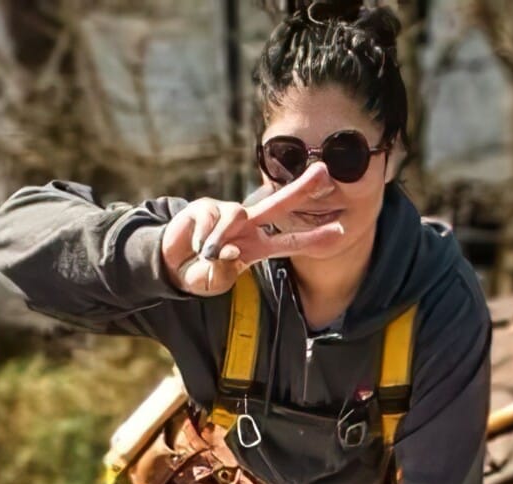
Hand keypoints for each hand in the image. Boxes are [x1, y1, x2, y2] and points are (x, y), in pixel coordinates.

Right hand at [160, 163, 343, 295]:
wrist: (170, 266)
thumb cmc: (200, 274)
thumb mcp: (214, 282)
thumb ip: (224, 272)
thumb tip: (231, 249)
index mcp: (257, 247)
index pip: (291, 241)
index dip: (314, 237)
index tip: (342, 231)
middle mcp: (248, 226)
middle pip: (279, 203)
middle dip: (301, 188)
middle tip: (325, 171)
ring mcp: (227, 213)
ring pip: (237, 216)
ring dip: (221, 240)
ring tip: (206, 254)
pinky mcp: (206, 206)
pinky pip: (211, 220)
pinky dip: (202, 238)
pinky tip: (195, 245)